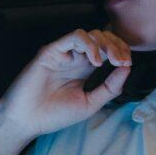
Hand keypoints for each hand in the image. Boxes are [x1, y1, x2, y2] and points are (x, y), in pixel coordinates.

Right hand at [0, 29, 132, 139]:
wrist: (27, 121)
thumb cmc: (55, 115)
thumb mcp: (91, 103)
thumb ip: (110, 87)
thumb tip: (128, 68)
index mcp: (85, 69)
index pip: (108, 50)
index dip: (121, 52)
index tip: (128, 64)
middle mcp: (75, 58)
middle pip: (102, 38)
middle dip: (116, 46)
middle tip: (122, 60)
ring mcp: (63, 53)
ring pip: (90, 34)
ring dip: (105, 44)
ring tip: (111, 60)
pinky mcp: (52, 50)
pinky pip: (74, 37)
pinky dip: (89, 45)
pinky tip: (96, 61)